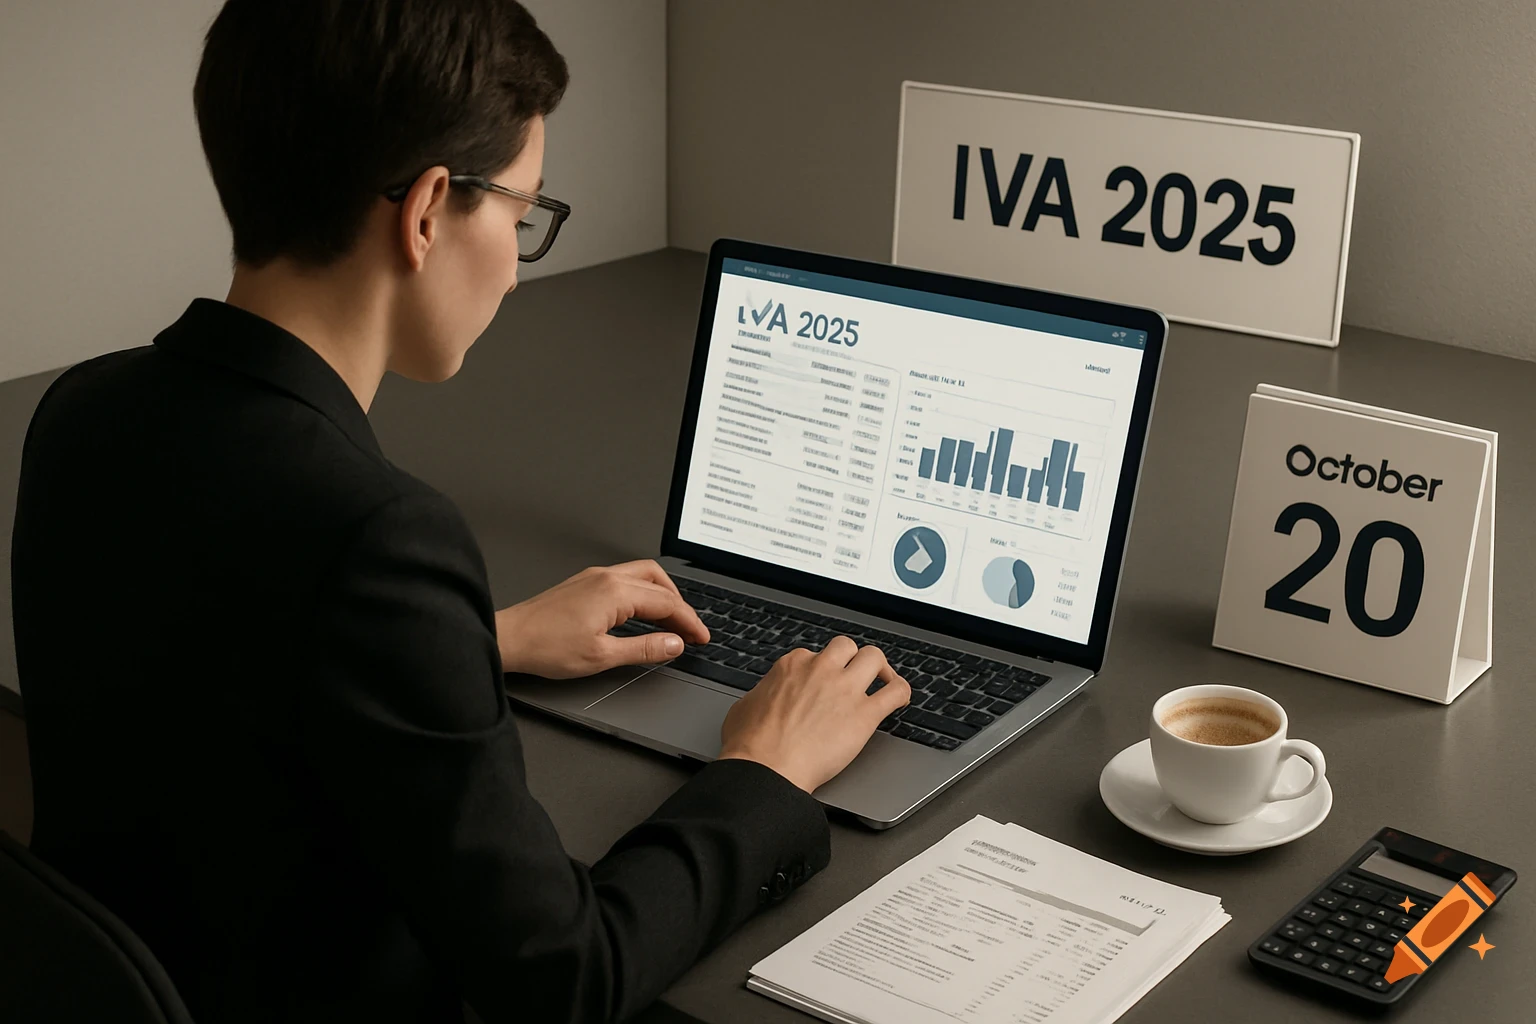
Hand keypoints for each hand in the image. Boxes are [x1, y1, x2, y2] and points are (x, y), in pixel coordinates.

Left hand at [496, 560, 708, 677]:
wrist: (510, 638)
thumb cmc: (546, 647)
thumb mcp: (602, 656)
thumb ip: (644, 649)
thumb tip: (673, 644)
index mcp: (615, 592)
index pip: (667, 603)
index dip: (689, 622)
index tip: (701, 637)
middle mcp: (607, 577)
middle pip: (659, 584)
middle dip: (680, 607)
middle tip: (690, 631)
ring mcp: (594, 577)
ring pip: (643, 577)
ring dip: (663, 597)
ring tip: (671, 622)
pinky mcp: (584, 583)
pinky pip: (625, 580)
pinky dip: (643, 594)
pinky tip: (642, 614)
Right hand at [717, 637, 911, 792]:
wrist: (766, 771)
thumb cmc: (750, 746)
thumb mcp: (745, 706)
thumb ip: (763, 693)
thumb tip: (766, 695)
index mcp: (792, 666)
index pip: (813, 656)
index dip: (818, 671)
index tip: (820, 685)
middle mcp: (820, 670)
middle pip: (846, 647)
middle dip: (850, 659)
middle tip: (853, 675)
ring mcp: (845, 689)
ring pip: (874, 657)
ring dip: (879, 668)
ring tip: (882, 681)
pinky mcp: (865, 715)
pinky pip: (896, 691)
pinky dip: (902, 692)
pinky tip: (900, 700)